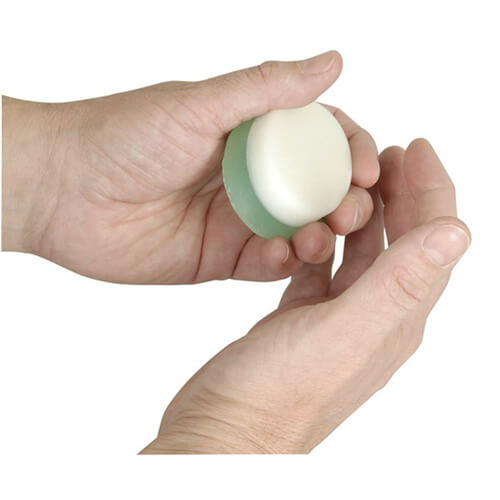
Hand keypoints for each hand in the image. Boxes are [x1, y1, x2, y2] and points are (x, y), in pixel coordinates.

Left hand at [2, 51, 377, 283]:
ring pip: (299, 231)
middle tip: (351, 211)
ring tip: (320, 235)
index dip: (353, 153)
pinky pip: (265, 265)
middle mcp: (252, 177)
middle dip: (346, 201)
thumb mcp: (199, 106)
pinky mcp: (220, 258)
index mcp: (253, 134)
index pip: (322, 140)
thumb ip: (267, 90)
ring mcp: (239, 220)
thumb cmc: (123, 137)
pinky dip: (282, 262)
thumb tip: (333, 62)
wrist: (62, 193)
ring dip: (320, 235)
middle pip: (319, 191)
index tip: (370, 170)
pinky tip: (283, 256)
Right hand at [142, 139, 470, 452]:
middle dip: (401, 192)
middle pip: (400, 242)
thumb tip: (456, 233)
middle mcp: (373, 318)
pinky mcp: (302, 319)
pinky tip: (313, 224)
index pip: (430, 240)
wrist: (226, 431)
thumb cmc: (279, 393)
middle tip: (388, 152)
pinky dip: (324, 239)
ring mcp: (336, 319)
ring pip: (362, 253)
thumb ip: (401, 283)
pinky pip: (324, 268)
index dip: (431, 189)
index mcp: (394, 318)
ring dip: (363, 213)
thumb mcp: (345, 332)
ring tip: (352, 179)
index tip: (416, 147)